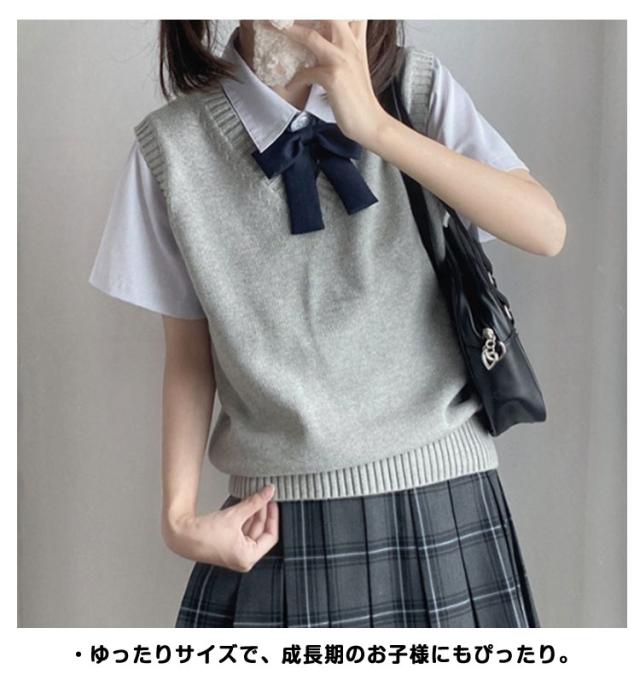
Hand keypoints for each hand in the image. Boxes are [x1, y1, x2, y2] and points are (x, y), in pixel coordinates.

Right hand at [163, 484, 278, 572]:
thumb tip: (270, 491)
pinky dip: (245, 520)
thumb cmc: (205, 532)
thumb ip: (254, 502)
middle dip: (263, 514)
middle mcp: (244, 559)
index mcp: (248, 557)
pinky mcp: (229, 548)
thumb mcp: (235, 515)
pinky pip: (243, 532)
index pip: (270, 536)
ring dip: (254, 515)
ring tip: (256, 498)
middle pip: (261, 533)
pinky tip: (246, 506)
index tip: (272, 502)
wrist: (182, 535)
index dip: (273, 517)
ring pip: (252, 531)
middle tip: (265, 497)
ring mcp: (236, 554)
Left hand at [281, 20, 390, 147]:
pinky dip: (295, 79)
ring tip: (268, 26)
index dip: (331, 8)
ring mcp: (341, 59)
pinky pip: (305, 72)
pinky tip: (290, 85)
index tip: (295, 12)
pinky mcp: (333, 77)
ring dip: (287, 31)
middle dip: (300, 12)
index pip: (348, 12)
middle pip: (326, 13)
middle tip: (279, 12)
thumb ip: (349, 43)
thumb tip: (336, 32)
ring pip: (310, 36)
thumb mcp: (357, 62)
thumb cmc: (359, 96)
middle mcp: (349, 44)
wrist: (370, 121)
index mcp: (355, 39)